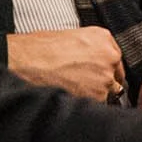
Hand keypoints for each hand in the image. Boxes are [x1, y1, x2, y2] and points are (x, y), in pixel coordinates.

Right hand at [5, 27, 122, 100]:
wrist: (25, 61)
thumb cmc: (39, 48)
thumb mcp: (70, 37)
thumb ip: (89, 49)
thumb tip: (92, 63)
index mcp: (103, 38)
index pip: (115, 58)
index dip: (105, 68)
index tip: (98, 74)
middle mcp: (109, 57)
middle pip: (115, 76)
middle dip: (103, 83)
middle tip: (84, 85)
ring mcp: (105, 78)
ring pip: (109, 93)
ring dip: (95, 95)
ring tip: (74, 91)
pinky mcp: (97, 96)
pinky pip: (98, 105)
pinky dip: (86, 104)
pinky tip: (70, 97)